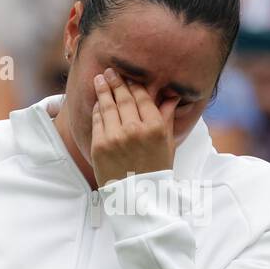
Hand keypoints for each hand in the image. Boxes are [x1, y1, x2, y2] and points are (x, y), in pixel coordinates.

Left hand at [89, 67, 177, 187]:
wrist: (137, 197)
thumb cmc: (155, 171)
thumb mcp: (167, 144)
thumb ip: (166, 118)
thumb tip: (172, 97)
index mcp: (155, 128)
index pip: (142, 98)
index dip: (134, 85)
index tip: (128, 76)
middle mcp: (135, 130)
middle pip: (124, 98)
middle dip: (116, 82)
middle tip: (110, 71)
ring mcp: (115, 137)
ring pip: (108, 106)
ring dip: (103, 90)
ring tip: (100, 79)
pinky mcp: (100, 146)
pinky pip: (97, 121)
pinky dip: (97, 109)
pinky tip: (98, 101)